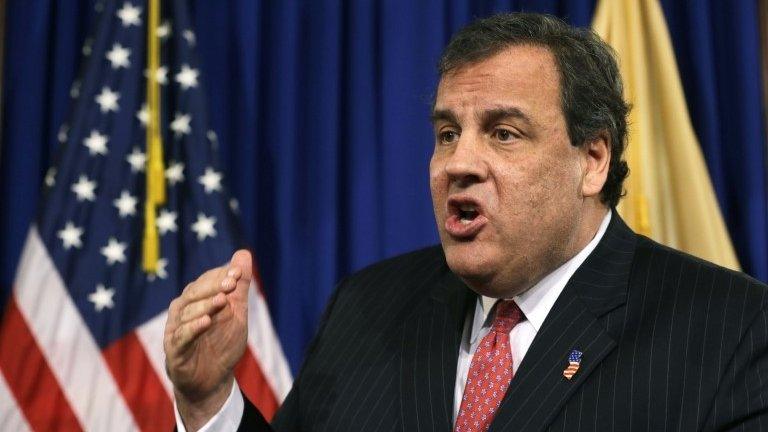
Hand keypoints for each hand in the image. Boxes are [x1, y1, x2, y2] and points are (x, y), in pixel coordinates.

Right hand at [164, 249, 251, 430]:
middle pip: (194, 294)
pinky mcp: (174, 351)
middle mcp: (181, 311)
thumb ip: (239, 286)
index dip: (221, 276)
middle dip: (213, 286)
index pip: (206, 282)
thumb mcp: (236, 312)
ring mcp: (175, 331)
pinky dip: (192, 329)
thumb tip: (243, 253)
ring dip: (205, 306)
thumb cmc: (222, 342)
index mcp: (194, 299)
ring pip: (187, 314)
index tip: (238, 273)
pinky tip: (205, 322)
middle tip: (231, 283)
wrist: (213, 380)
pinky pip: (182, 337)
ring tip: (221, 301)